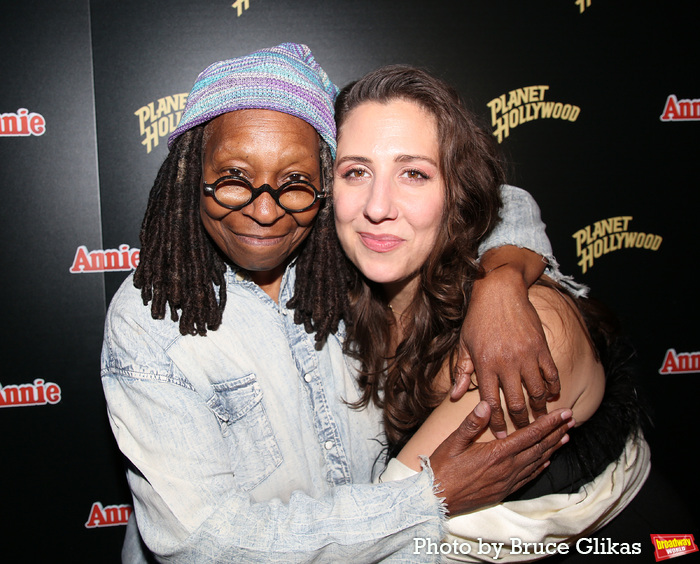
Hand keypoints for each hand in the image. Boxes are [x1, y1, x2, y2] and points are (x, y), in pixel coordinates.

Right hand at [429, 401, 572, 515]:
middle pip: (539, 447)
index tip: (564, 413)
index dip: (549, 423)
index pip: (530, 435)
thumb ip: (472, 423)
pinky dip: (540, 466)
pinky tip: (547, 460)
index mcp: (497, 453)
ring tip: (565, 436)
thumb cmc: (443, 468)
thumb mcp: (453, 442)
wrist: (437, 499)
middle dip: (556, 432)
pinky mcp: (504, 491)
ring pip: (537, 462)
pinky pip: (528, 477)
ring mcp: (507, 481)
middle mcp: (507, 468)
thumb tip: (487, 404)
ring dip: (553, 448)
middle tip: (571, 419)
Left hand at [454, 266, 559, 436]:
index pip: (490, 403)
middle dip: (520, 421)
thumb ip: (462, 372)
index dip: (496, 423)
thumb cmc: (478, 318)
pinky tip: (552, 395)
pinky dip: (553, 387)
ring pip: (536, 392)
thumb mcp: (465, 344)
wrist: (500, 291)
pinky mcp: (541, 347)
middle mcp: (505, 363)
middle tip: (524, 432)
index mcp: (484, 364)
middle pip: (515, 403)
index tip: (501, 437)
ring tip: (541, 419)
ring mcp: (526, 355)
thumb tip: (454, 397)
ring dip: (539, 408)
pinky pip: (551, 374)